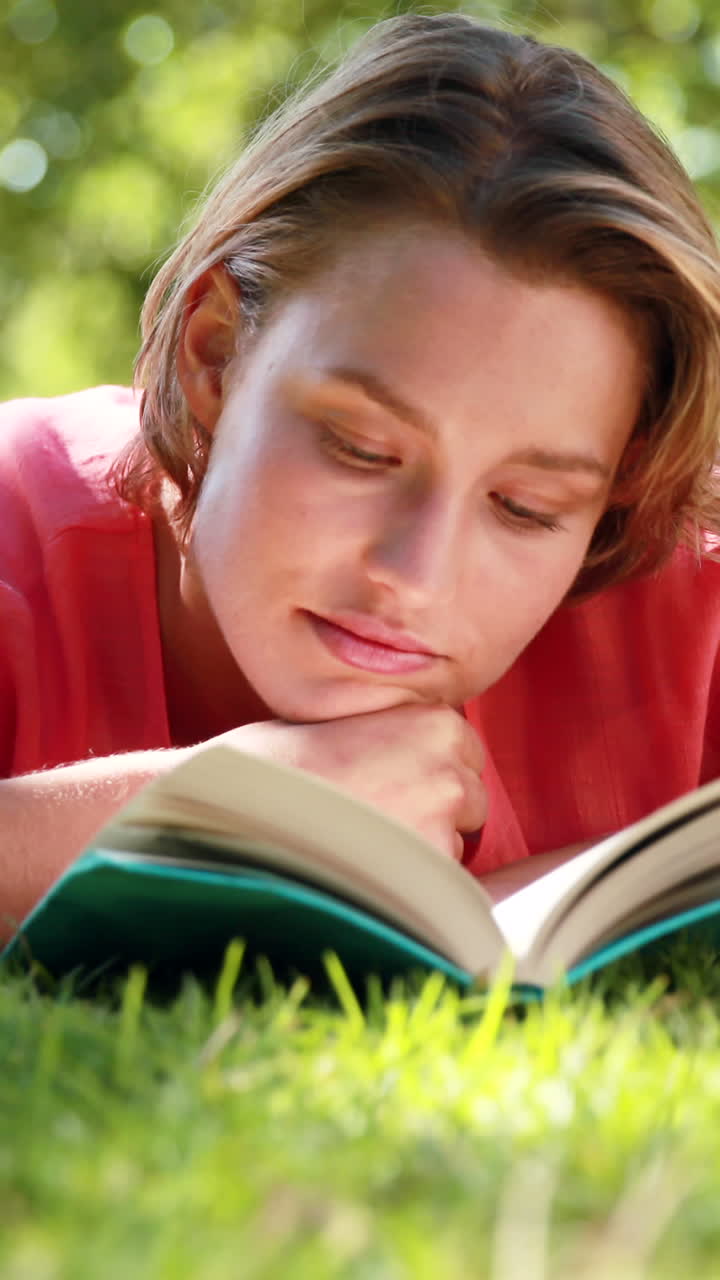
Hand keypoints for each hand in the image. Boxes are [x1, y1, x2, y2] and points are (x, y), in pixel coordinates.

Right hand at [208, 704, 485, 860]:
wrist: (235, 799)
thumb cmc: (277, 762)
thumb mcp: (351, 723)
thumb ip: (398, 741)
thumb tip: (422, 772)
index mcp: (436, 720)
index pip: (465, 757)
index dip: (427, 775)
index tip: (390, 783)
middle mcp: (452, 765)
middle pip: (469, 803)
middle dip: (434, 814)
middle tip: (373, 814)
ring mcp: (443, 817)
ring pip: (453, 845)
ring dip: (419, 851)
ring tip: (357, 840)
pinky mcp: (428, 864)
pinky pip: (432, 884)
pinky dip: (402, 884)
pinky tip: (356, 864)